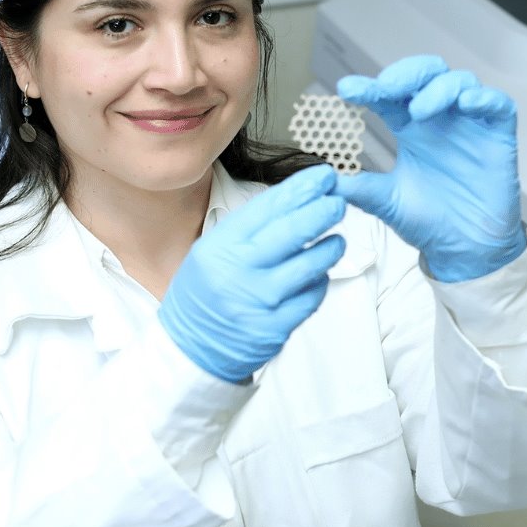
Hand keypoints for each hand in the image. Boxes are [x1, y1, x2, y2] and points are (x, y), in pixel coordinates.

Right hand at [158, 165, 346, 382]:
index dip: (300, 189)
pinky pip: (310, 298)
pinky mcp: (276, 327)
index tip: (323, 177)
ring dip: (329, 248)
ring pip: (308, 266)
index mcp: (221, 246)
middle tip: (337, 201)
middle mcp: (240, 271)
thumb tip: (293, 201)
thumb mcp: (210, 251)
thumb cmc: (203, 294)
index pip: (268, 208)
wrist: (189, 349)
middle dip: (321, 211)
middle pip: (291, 232)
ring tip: (336, 239)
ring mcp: (259, 301)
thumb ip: (247, 230)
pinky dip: (320, 282)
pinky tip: (320, 274)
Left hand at [333, 55, 525, 281]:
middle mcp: (439, 119)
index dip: (369, 88)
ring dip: (438, 87)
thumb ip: (359, 188)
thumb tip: (322, 180)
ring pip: (459, 81)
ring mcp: (470, 123)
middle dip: (406, 74)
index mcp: (409, 128)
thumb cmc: (428, 222)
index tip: (345, 89)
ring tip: (419, 111)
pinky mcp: (498, 135)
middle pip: (425, 74)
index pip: (389, 96)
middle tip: (386, 88)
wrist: (465, 250)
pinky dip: (483, 98)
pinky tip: (466, 104)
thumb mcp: (387, 202)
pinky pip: (497, 104)